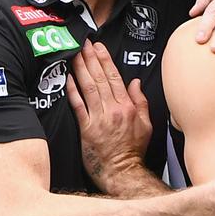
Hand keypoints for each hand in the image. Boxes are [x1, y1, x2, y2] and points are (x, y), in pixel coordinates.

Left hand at [66, 41, 151, 192]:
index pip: (115, 78)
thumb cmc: (134, 151)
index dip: (105, 60)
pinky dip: (73, 90)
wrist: (123, 173)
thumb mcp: (147, 126)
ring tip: (75, 53)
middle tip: (83, 43)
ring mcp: (99, 119)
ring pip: (89, 88)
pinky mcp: (86, 129)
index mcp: (128, 107)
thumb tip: (136, 83)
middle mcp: (113, 110)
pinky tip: (68, 78)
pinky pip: (78, 105)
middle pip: (100, 78)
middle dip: (91, 58)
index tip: (99, 47)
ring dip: (81, 68)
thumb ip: (141, 102)